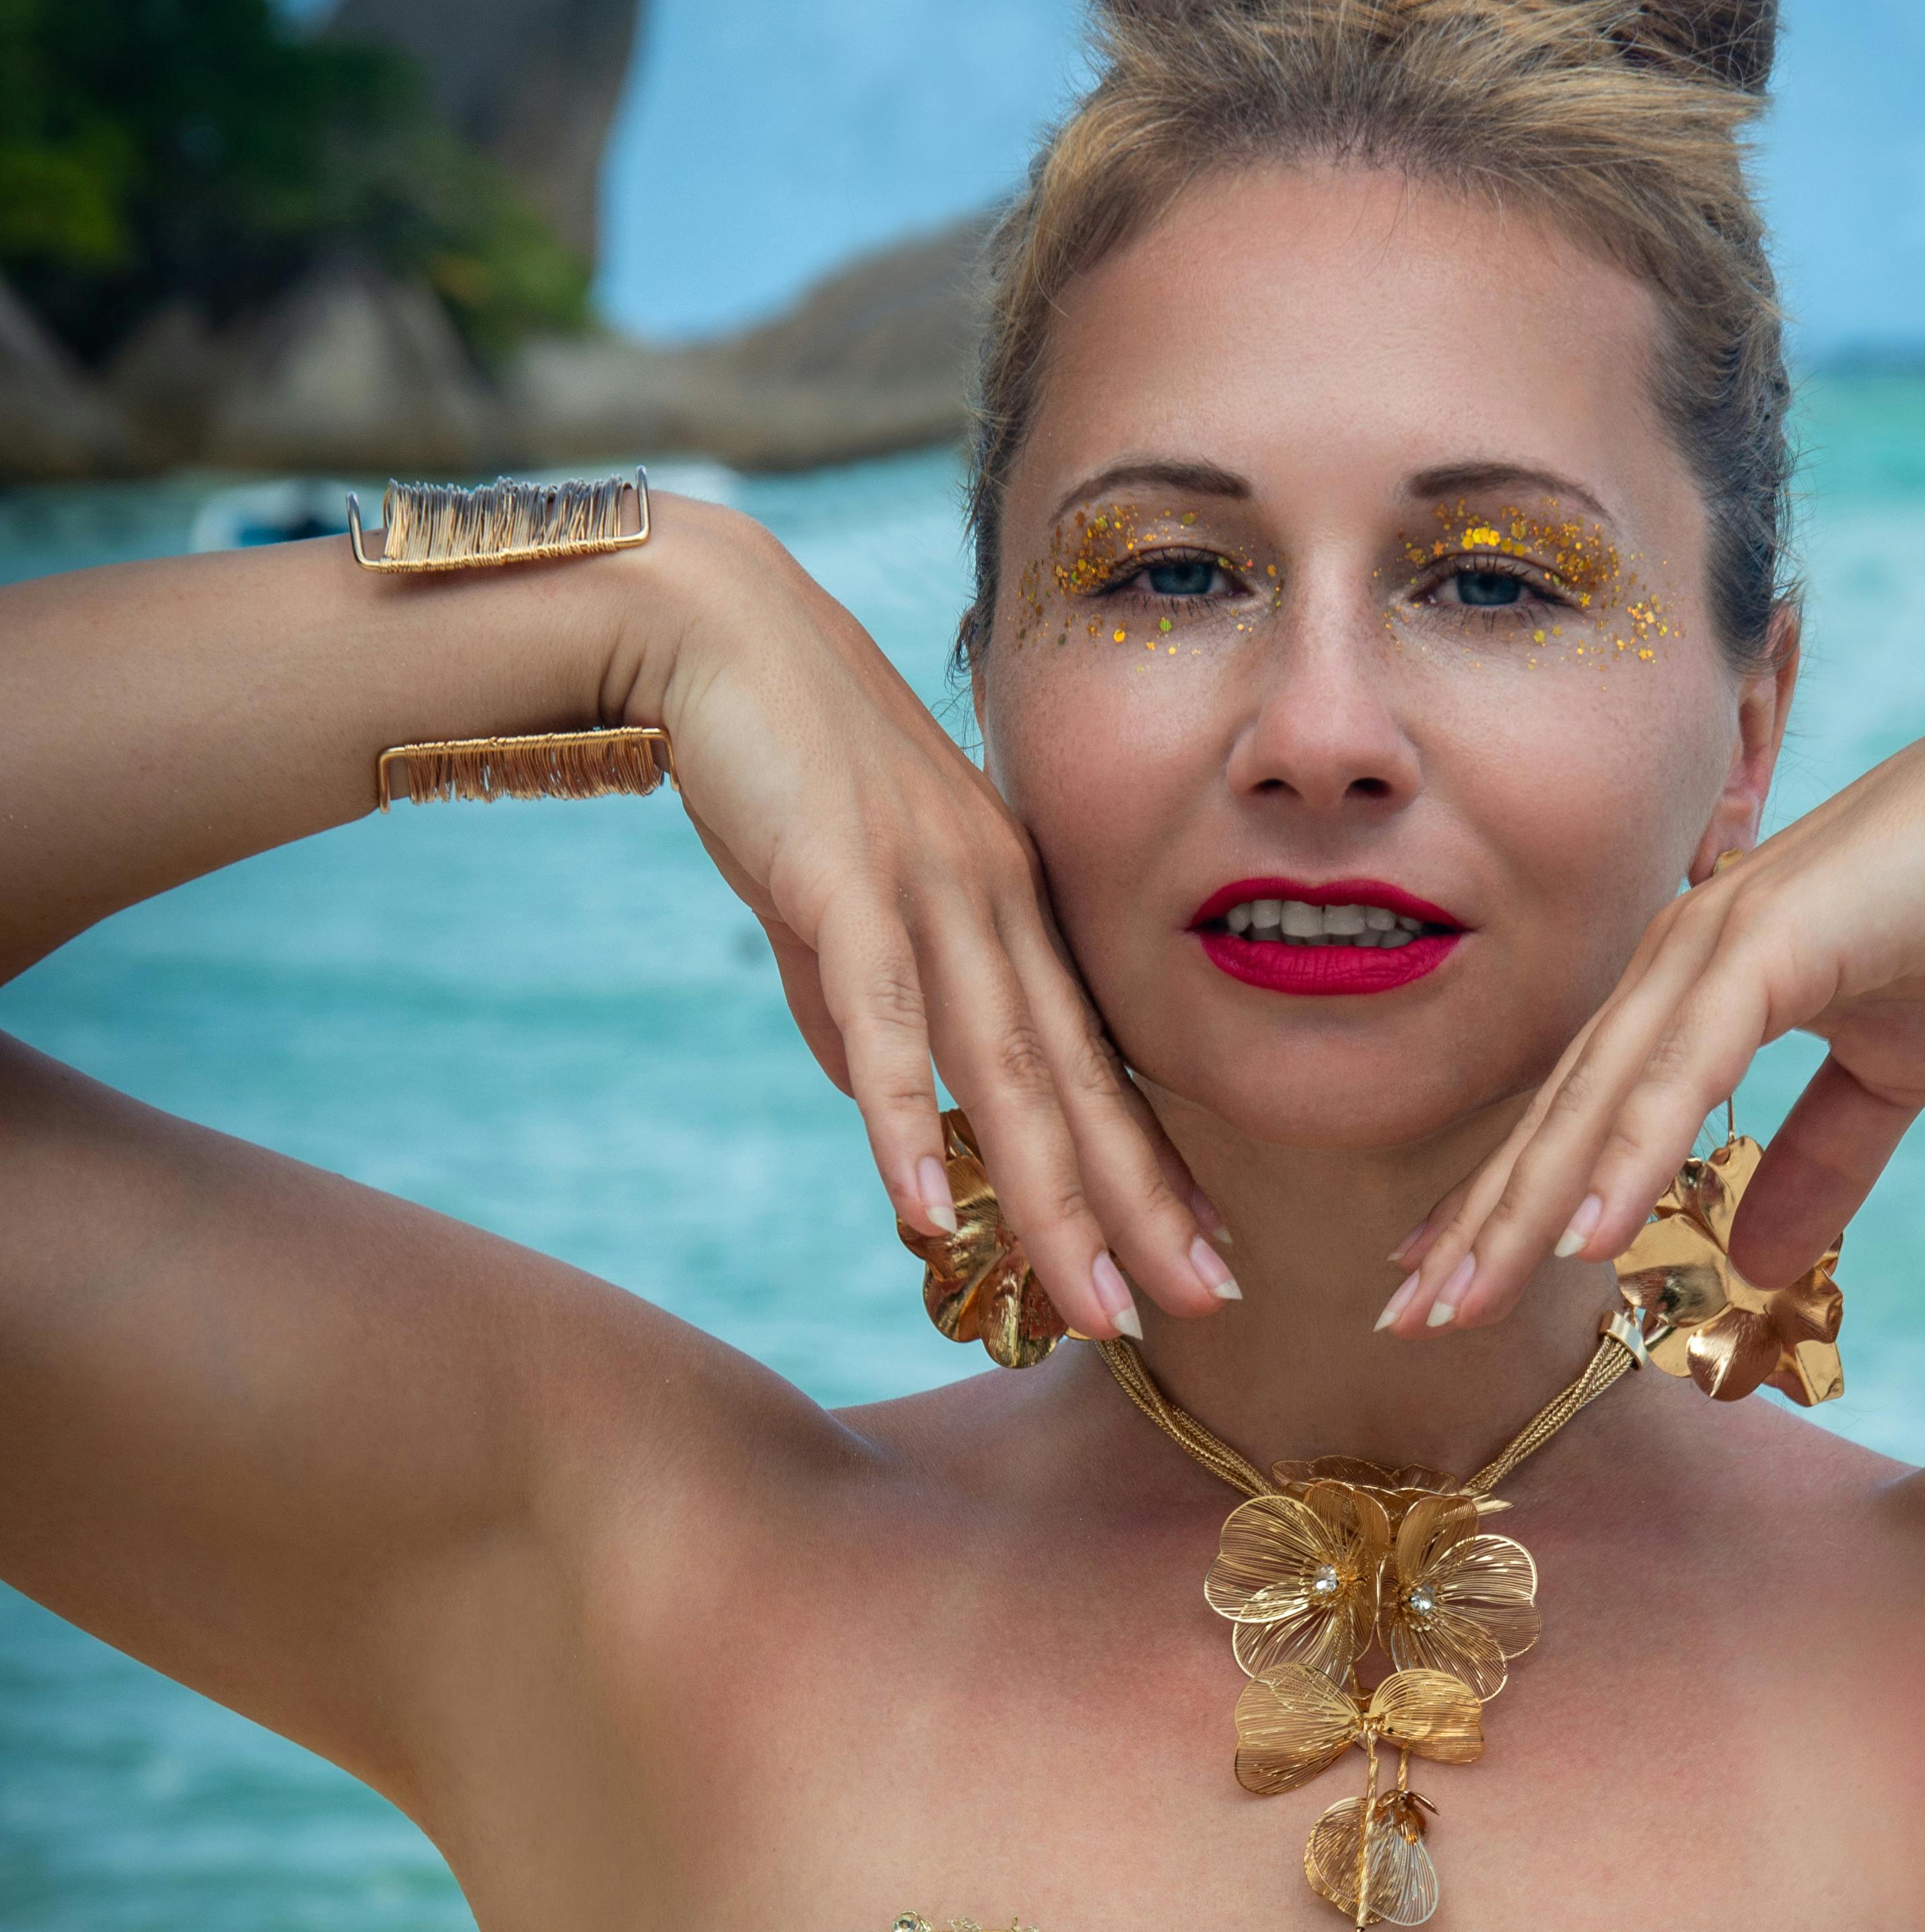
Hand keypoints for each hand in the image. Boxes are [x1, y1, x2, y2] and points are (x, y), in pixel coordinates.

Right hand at [638, 502, 1234, 1337]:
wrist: (712, 624)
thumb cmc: (776, 763)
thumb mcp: (836, 904)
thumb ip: (857, 1009)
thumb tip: (880, 1109)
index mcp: (1008, 905)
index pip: (1096, 1058)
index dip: (1151, 1163)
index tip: (1205, 1254)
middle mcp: (995, 901)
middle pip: (1077, 1082)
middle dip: (1138, 1209)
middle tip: (1203, 1308)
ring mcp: (929, 888)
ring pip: (1004, 1070)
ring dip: (1052, 1198)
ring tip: (1098, 1303)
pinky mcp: (843, 879)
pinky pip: (882, 1020)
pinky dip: (898, 1120)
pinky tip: (924, 1212)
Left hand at [1382, 690, 1924, 1330]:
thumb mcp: (1889, 1072)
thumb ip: (1819, 1161)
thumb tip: (1757, 1263)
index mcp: (1691, 985)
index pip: (1577, 1111)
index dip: (1506, 1195)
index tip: (1438, 1274)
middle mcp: (1675, 963)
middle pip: (1557, 1115)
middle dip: (1478, 1223)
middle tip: (1403, 1317)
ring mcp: (1711, 948)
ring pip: (1596, 1103)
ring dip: (1528, 1207)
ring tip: (1461, 1301)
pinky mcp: (1766, 948)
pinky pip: (1682, 1071)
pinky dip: (1629, 1154)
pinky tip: (1585, 1235)